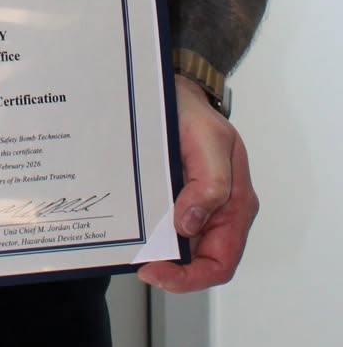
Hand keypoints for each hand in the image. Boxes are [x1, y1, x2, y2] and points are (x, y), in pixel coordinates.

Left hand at [138, 75, 258, 291]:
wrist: (174, 90)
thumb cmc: (195, 111)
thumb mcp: (209, 140)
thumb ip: (210, 184)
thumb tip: (190, 224)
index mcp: (236, 204)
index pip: (220, 261)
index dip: (190, 277)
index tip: (157, 271)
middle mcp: (218, 211)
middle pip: (197, 261)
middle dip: (169, 268)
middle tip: (139, 261)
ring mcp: (195, 206)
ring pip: (179, 246)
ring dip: (157, 251)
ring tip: (132, 245)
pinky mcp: (174, 196)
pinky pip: (164, 225)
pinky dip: (150, 231)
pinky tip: (133, 226)